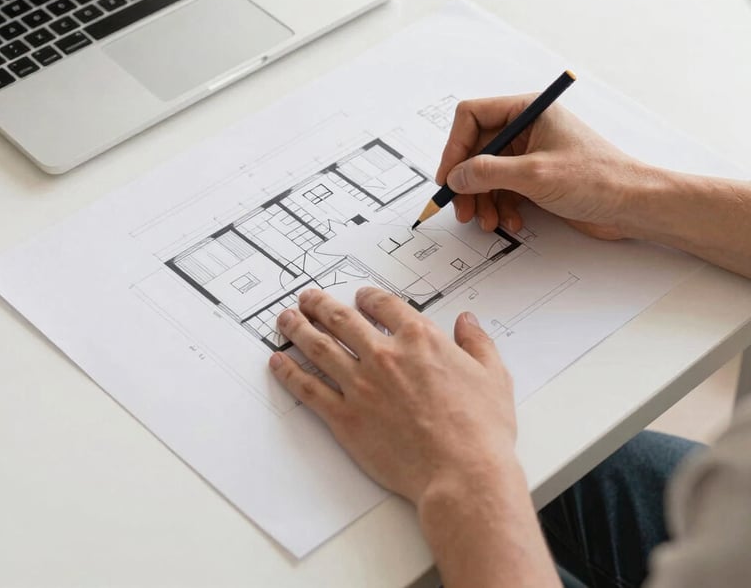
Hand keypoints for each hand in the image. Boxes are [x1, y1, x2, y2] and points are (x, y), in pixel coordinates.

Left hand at [269, 286, 516, 506]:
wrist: (462, 474)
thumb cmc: (481, 430)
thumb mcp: (493, 375)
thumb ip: (477, 343)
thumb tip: (468, 322)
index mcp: (420, 339)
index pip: (383, 304)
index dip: (367, 297)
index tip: (360, 297)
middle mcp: (385, 355)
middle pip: (341, 319)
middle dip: (320, 304)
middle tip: (308, 298)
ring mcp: (361, 385)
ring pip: (319, 347)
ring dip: (298, 328)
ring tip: (285, 319)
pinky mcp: (345, 417)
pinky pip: (309, 389)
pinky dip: (290, 373)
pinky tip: (278, 362)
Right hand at [437, 95, 646, 239]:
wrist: (634, 206)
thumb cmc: (599, 179)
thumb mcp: (535, 174)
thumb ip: (488, 173)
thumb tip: (455, 176)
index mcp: (528, 110)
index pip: (473, 116)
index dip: (455, 147)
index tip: (449, 177)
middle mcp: (527, 128)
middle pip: (476, 149)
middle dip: (468, 182)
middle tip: (462, 209)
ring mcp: (531, 153)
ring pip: (487, 173)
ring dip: (483, 200)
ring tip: (488, 221)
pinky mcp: (537, 178)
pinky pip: (503, 190)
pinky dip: (501, 207)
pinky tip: (511, 222)